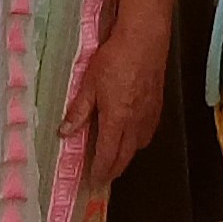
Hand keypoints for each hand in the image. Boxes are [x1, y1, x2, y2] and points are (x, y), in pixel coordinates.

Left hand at [65, 17, 170, 182]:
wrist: (144, 40)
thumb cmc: (114, 59)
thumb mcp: (89, 84)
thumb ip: (79, 111)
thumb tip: (64, 132)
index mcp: (116, 120)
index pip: (108, 155)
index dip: (100, 171)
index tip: (93, 181)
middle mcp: (135, 123)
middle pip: (125, 156)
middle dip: (114, 169)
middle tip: (104, 177)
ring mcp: (149, 115)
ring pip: (139, 146)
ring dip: (127, 156)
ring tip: (116, 158)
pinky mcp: (158, 105)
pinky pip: (148, 132)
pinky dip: (139, 141)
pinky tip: (133, 135)